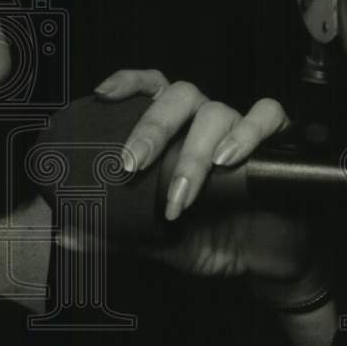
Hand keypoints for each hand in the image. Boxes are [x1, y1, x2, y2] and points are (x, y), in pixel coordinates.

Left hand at [93, 68, 307, 280]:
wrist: (265, 262)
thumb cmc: (209, 238)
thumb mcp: (158, 239)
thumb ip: (116, 234)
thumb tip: (67, 235)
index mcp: (173, 132)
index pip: (150, 89)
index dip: (128, 82)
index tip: (102, 94)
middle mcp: (203, 121)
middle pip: (179, 96)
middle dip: (152, 127)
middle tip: (132, 163)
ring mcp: (239, 127)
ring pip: (216, 112)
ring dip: (195, 152)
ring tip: (183, 190)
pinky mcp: (279, 139)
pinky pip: (266, 116)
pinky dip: (246, 132)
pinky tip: (228, 159)